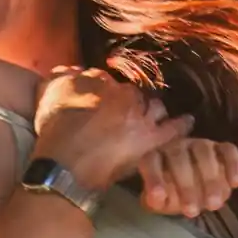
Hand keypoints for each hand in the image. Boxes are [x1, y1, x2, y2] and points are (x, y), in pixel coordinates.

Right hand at [32, 66, 193, 189]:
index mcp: (100, 82)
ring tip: (160, 115)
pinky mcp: (149, 141)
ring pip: (155, 107)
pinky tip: (189, 121)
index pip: (110, 83)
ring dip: (156, 111)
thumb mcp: (48, 95)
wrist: (62, 165)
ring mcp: (139, 117)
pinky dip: (181, 125)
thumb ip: (61, 80)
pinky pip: (173, 129)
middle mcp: (123, 95)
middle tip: (133, 111)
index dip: (110, 93)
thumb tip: (68, 71)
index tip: (110, 102)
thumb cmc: (53, 133)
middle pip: (135, 94)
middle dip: (135, 101)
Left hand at [138, 137, 237, 217]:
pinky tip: (235, 184)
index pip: (151, 163)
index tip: (158, 198)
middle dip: (186, 187)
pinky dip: (233, 165)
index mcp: (156, 157)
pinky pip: (229, 151)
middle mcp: (176, 147)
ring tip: (214, 205)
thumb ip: (156, 201)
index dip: (154, 179)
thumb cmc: (172, 194)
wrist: (194, 187)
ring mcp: (199, 145)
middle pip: (179, 158)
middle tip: (192, 211)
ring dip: (210, 180)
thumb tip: (157, 198)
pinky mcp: (221, 148)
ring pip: (204, 153)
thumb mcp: (160, 202)